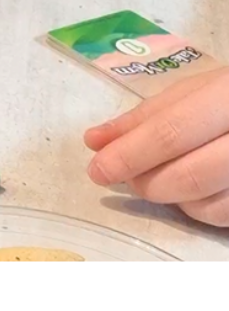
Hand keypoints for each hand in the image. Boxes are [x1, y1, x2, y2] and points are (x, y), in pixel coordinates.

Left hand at [84, 64, 228, 225]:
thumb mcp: (196, 92)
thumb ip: (145, 117)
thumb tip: (95, 141)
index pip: (172, 132)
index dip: (130, 155)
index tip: (98, 170)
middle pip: (189, 175)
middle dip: (146, 182)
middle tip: (125, 176)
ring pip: (208, 206)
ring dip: (170, 199)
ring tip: (158, 177)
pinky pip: (225, 217)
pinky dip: (198, 210)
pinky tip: (190, 191)